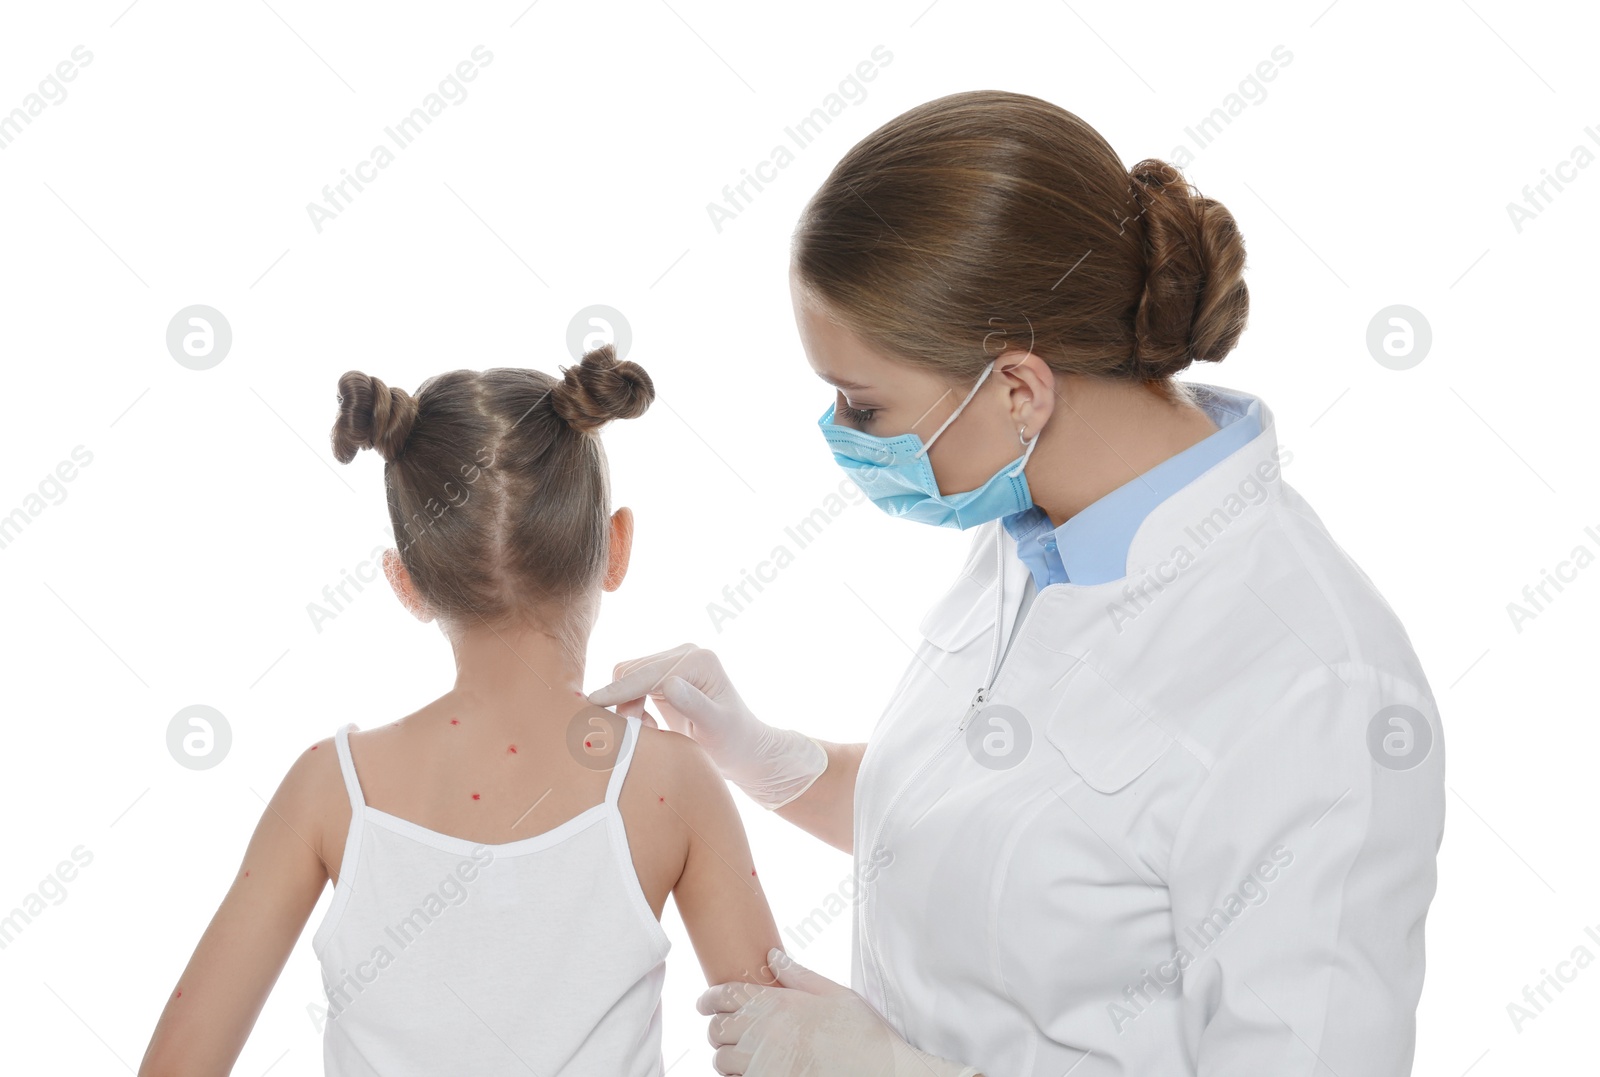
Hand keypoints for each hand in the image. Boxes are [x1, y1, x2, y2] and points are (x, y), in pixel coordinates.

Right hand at [586, 645, 827, 809]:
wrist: (743, 749)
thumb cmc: (734, 742)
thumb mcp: (717, 728)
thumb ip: (694, 705)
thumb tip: (669, 683)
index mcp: (699, 660)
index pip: (649, 673)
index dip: (620, 690)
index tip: (592, 704)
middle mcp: (685, 653)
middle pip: (632, 671)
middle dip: (625, 702)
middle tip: (640, 735)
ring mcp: (674, 662)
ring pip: (628, 677)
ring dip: (627, 706)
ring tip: (650, 732)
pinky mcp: (664, 675)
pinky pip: (632, 686)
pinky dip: (631, 706)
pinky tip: (651, 725)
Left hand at [698, 948, 981, 1076]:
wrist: (881, 1073)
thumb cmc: (863, 1034)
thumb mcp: (836, 994)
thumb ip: (799, 975)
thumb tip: (772, 955)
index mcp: (780, 1004)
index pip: (725, 995)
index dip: (708, 999)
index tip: (704, 1003)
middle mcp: (766, 1033)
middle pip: (717, 1029)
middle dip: (717, 1028)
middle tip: (726, 1029)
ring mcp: (764, 1064)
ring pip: (721, 1061)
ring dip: (726, 1056)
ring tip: (741, 1054)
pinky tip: (752, 1072)